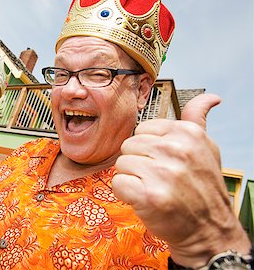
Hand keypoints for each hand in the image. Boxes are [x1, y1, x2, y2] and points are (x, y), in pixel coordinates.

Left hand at [112, 94, 250, 266]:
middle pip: (129, 146)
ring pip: (121, 164)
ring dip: (132, 179)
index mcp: (188, 133)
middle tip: (158, 179)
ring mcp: (163, 173)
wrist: (208, 230)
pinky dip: (126, 194)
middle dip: (138, 163)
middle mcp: (177, 150)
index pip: (143, 129)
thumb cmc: (201, 188)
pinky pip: (117, 183)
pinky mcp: (149, 195)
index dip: (148, 149)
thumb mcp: (206, 149)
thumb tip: (211, 97)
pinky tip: (145, 200)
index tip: (164, 162)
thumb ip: (198, 120)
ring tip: (154, 189)